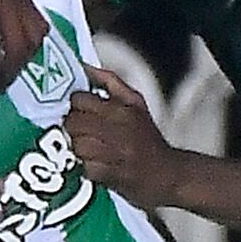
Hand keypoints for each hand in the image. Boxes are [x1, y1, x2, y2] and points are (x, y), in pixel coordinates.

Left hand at [62, 66, 183, 209]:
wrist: (169, 174)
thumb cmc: (147, 139)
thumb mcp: (135, 103)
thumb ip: (110, 81)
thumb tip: (85, 66)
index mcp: (122, 109)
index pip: (80, 100)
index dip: (75, 107)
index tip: (79, 113)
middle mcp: (118, 129)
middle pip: (73, 122)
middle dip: (71, 128)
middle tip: (78, 133)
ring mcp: (114, 153)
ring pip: (76, 144)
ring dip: (76, 148)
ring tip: (85, 149)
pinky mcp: (111, 175)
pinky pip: (84, 167)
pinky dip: (85, 167)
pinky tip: (93, 165)